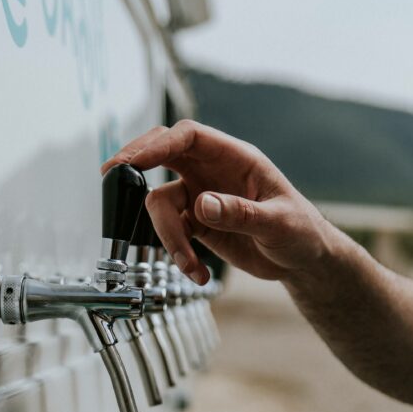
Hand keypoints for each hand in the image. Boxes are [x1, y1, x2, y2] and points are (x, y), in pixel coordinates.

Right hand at [101, 121, 342, 284]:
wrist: (301, 259)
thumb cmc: (301, 231)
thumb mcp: (278, 223)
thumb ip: (241, 213)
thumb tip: (201, 204)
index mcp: (234, 158)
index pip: (189, 137)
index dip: (159, 144)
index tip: (136, 161)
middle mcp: (211, 172)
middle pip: (161, 153)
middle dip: (135, 162)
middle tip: (111, 175)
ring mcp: (199, 197)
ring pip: (160, 205)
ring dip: (168, 238)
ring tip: (189, 266)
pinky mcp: (196, 225)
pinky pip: (172, 234)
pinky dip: (178, 256)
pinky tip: (197, 274)